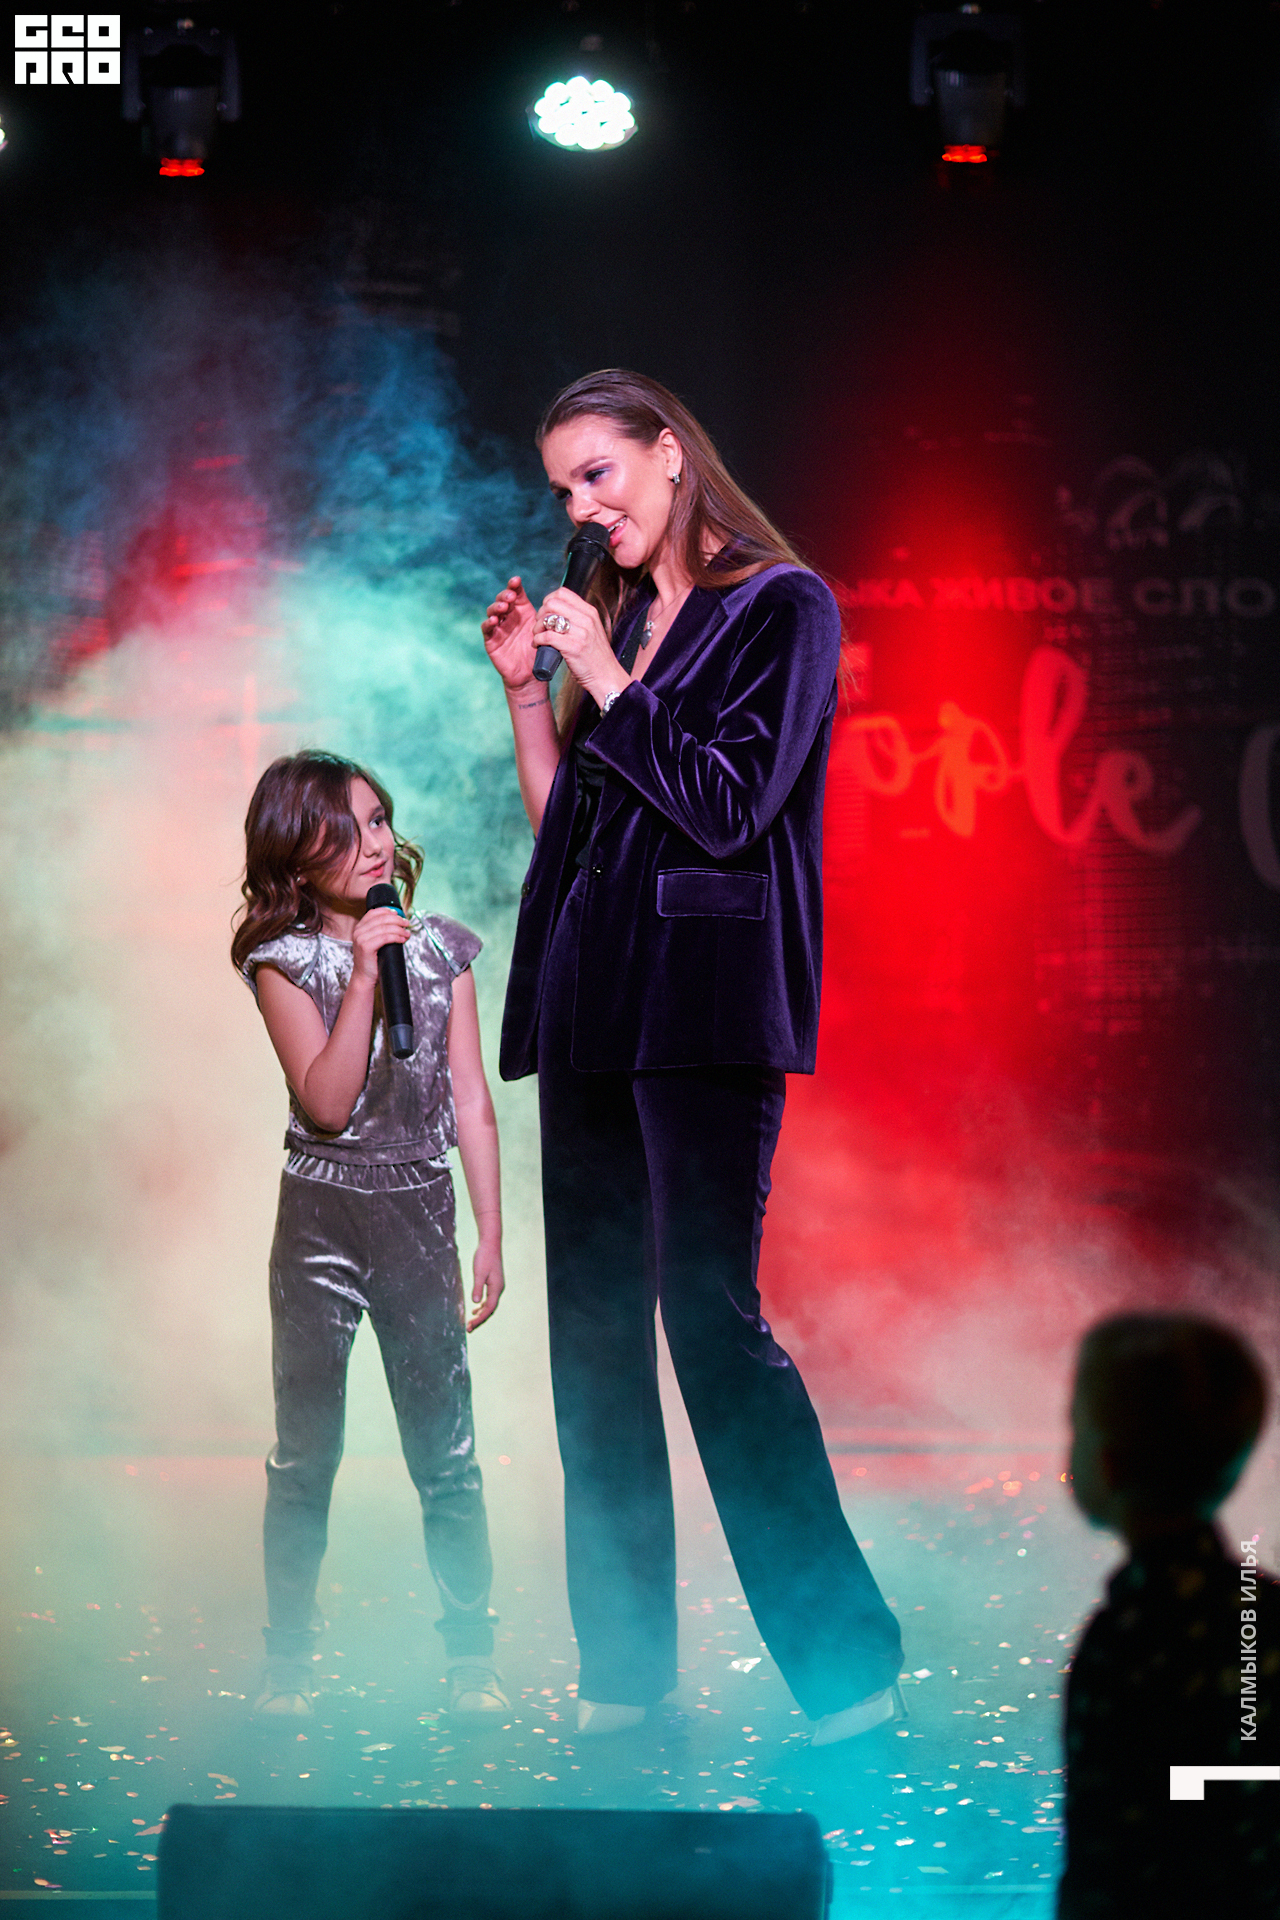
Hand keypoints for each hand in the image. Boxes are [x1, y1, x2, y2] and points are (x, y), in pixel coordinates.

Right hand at [350, 904, 409, 985]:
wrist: (364, 977)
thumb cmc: (372, 961)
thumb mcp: (374, 942)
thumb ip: (380, 931)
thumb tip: (398, 921)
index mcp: (359, 928)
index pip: (373, 912)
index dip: (387, 911)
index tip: (398, 914)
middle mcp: (358, 931)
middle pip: (381, 919)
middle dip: (397, 919)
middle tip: (407, 924)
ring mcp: (361, 939)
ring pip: (385, 928)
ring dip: (399, 929)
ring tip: (407, 934)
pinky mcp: (366, 947)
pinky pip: (385, 938)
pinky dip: (396, 937)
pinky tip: (402, 940)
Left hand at [467, 1241, 503, 1329]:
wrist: (490, 1243)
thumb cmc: (484, 1256)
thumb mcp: (479, 1272)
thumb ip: (477, 1287)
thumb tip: (475, 1303)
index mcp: (496, 1288)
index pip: (489, 1309)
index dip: (480, 1319)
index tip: (470, 1326)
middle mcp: (498, 1289)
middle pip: (490, 1309)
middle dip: (480, 1319)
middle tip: (468, 1328)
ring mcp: (497, 1286)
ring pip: (489, 1305)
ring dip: (481, 1314)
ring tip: (471, 1322)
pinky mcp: (493, 1282)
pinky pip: (489, 1298)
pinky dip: (482, 1306)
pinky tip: (475, 1308)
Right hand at [482, 576, 539, 690]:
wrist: (531, 674)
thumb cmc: (539, 651)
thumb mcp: (545, 631)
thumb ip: (547, 617)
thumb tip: (557, 601)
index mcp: (521, 611)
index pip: (515, 594)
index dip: (514, 586)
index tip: (516, 580)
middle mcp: (508, 617)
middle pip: (502, 599)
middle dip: (505, 595)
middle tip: (511, 596)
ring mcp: (498, 628)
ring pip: (493, 611)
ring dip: (496, 606)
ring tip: (503, 607)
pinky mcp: (491, 640)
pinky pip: (487, 629)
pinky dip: (488, 623)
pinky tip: (494, 621)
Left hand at [534, 587, 629, 708]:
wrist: (606, 676)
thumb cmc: (596, 657)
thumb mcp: (592, 630)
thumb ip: (578, 619)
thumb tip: (557, 611)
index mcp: (590, 612)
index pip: (562, 593)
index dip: (548, 601)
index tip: (546, 613)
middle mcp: (586, 619)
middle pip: (552, 603)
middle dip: (540, 614)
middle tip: (540, 627)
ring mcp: (581, 633)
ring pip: (548, 618)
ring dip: (537, 628)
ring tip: (537, 637)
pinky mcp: (573, 647)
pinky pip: (546, 637)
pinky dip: (537, 641)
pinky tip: (538, 646)